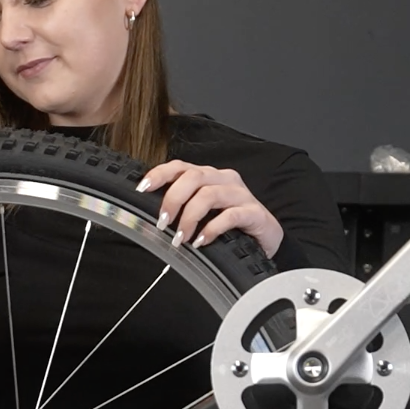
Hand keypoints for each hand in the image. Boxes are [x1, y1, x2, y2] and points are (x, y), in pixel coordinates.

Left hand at [137, 160, 281, 256]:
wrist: (266, 239)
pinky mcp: (254, 212)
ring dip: (189, 217)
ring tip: (180, 238)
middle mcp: (224, 180)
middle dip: (173, 199)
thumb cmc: (232, 225)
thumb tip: (154, 215)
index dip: (160, 174)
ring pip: (208, 195)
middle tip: (162, 222)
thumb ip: (183, 207)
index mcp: (209, 176)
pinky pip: (229, 216)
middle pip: (193, 177)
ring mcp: (241, 194)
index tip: (142, 188)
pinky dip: (211, 229)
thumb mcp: (204, 213)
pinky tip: (201, 241)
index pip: (180, 166)